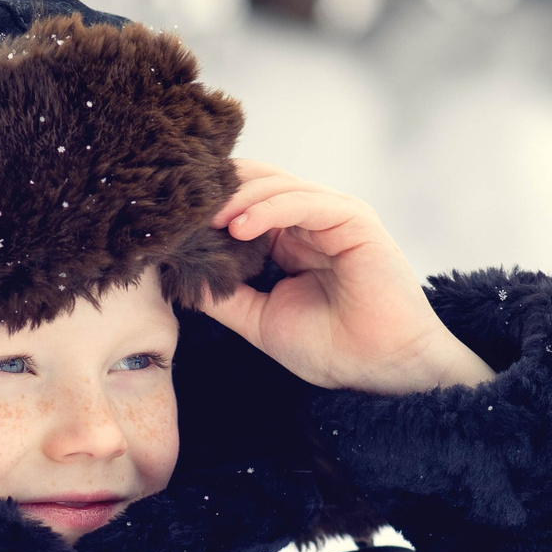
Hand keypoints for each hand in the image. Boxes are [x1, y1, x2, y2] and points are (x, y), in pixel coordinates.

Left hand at [200, 161, 496, 395]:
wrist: (383, 370)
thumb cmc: (332, 348)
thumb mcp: (260, 319)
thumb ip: (224, 295)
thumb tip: (179, 277)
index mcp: (291, 238)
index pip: (244, 200)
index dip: (209, 205)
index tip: (169, 219)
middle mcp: (312, 219)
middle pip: (256, 181)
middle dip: (217, 192)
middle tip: (179, 208)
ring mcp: (333, 215)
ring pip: (276, 184)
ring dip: (236, 198)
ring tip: (204, 218)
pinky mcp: (353, 218)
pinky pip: (303, 201)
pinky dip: (267, 209)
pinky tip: (239, 228)